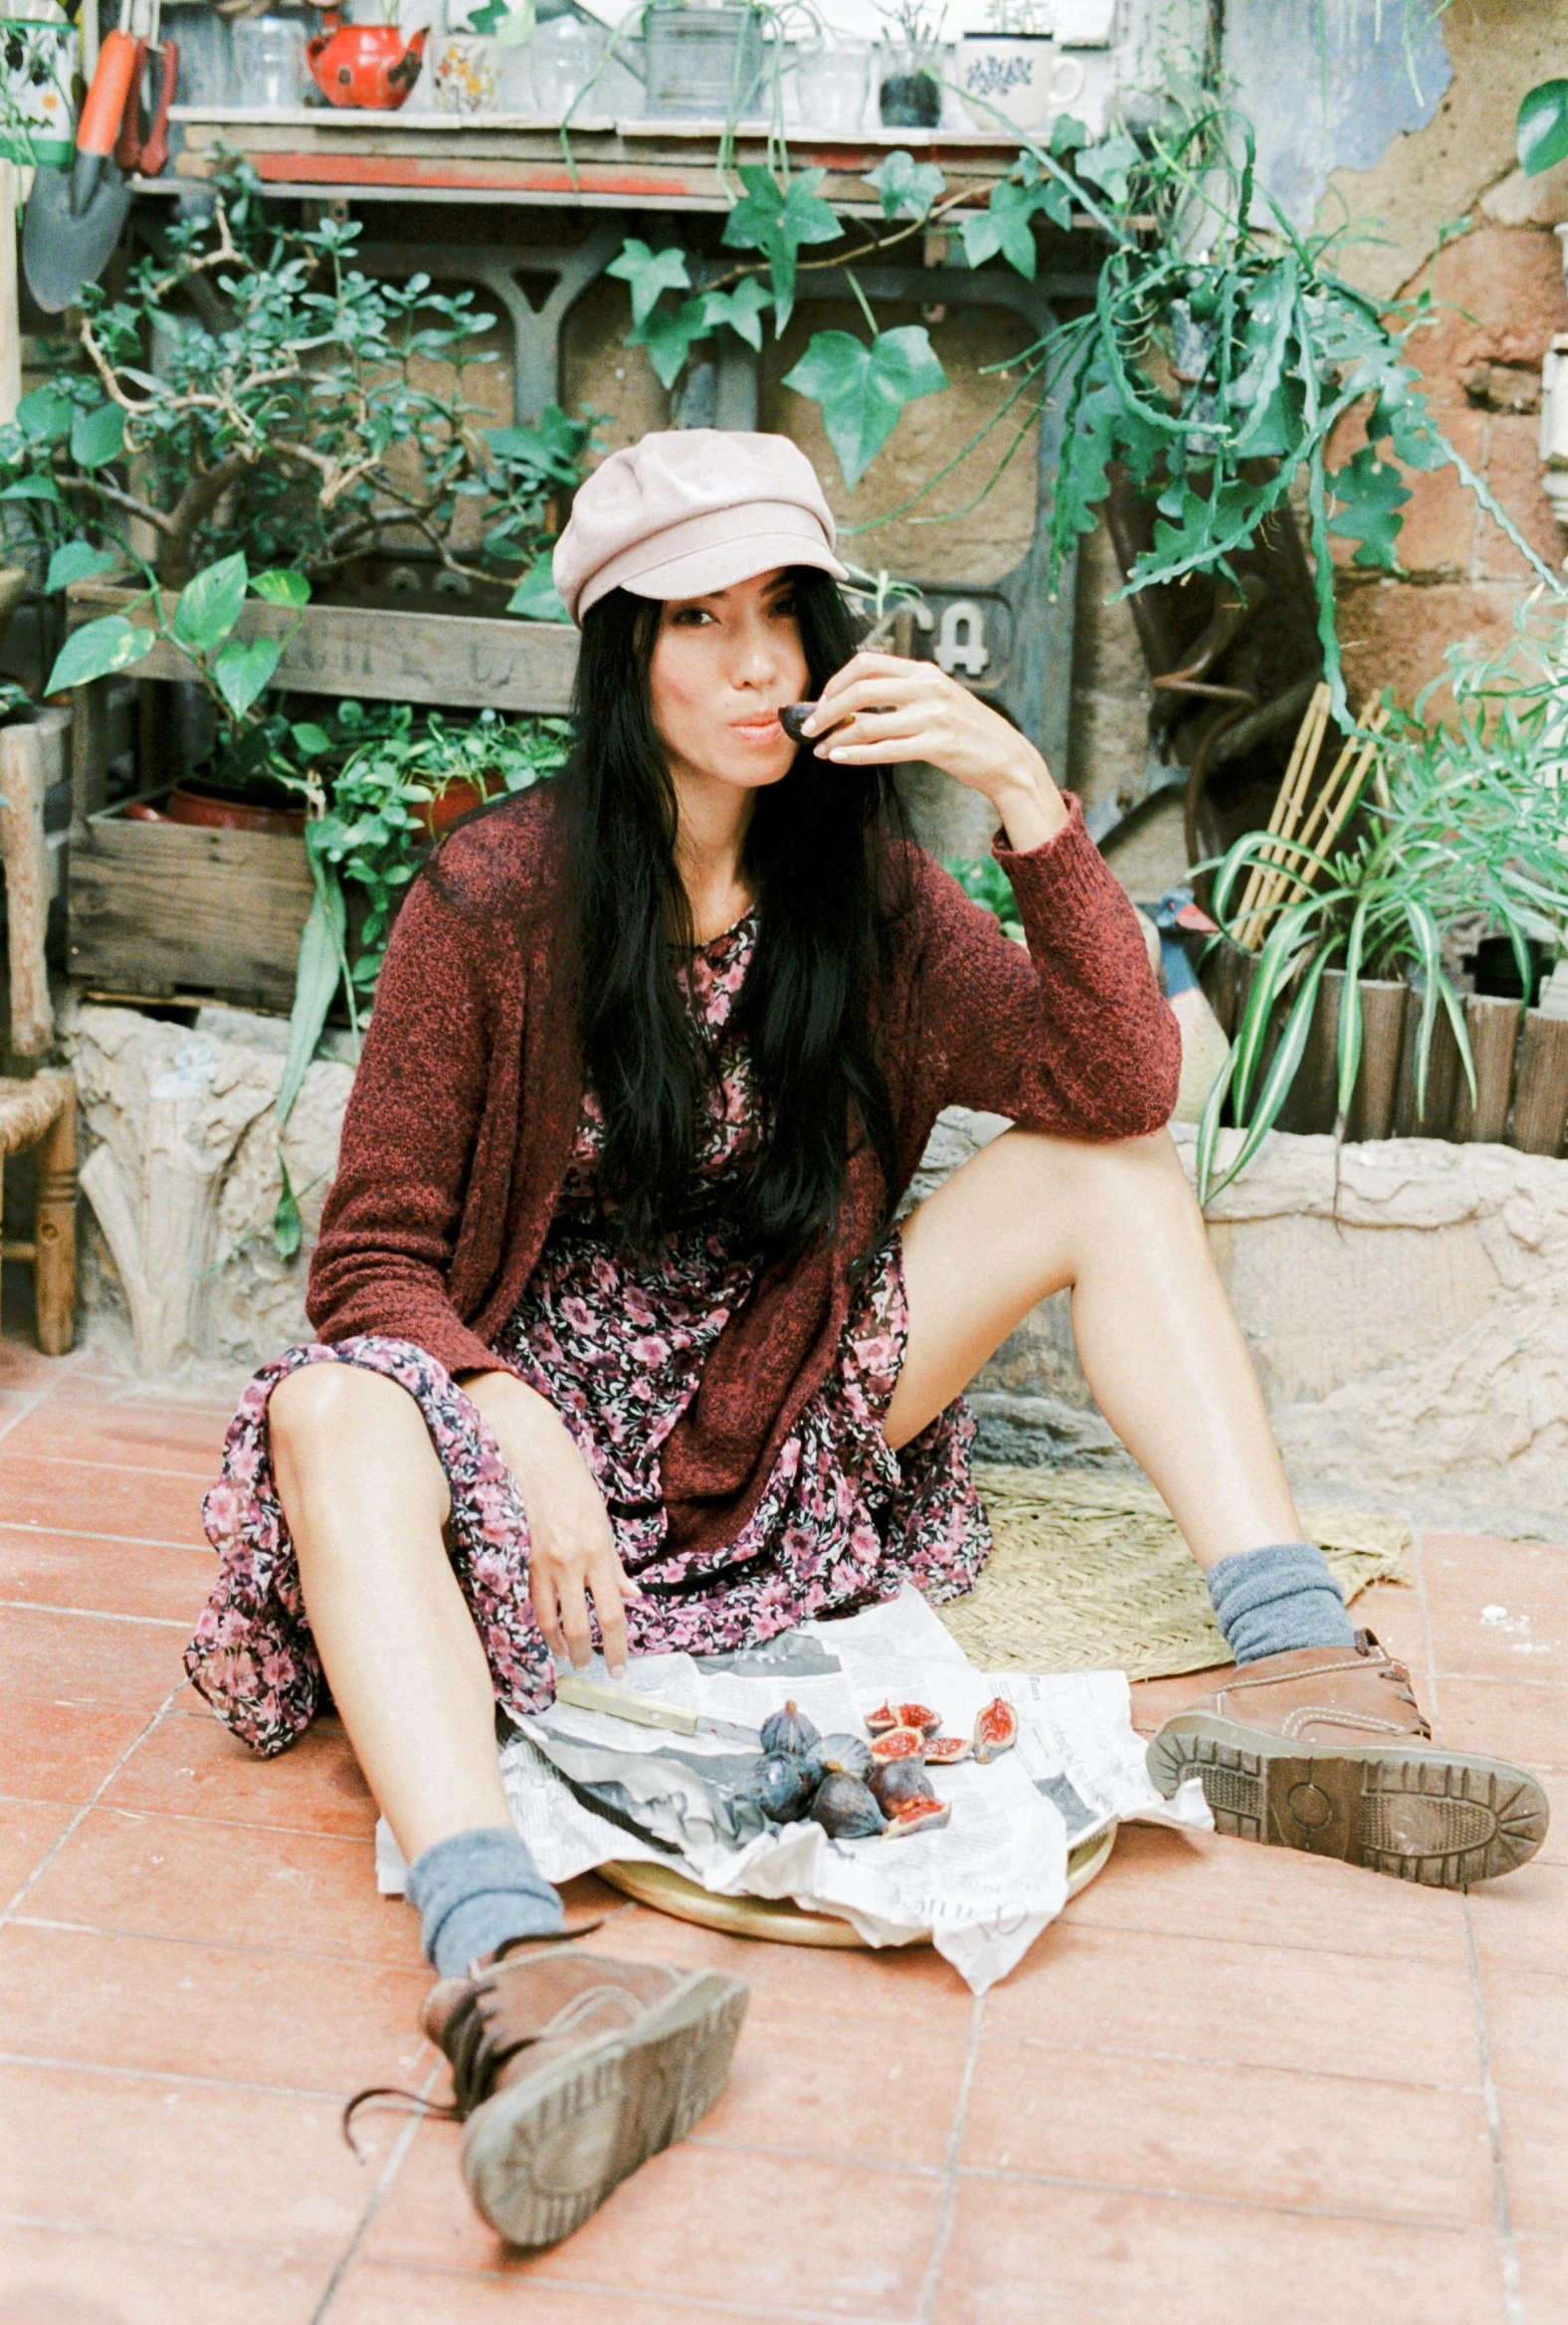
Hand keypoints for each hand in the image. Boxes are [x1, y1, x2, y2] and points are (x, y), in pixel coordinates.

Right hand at [461, 1371, 637, 1677]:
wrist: (528, 1448)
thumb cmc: (569, 1478)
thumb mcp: (601, 1518)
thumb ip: (613, 1563)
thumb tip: (632, 1594)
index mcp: (598, 1549)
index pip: (611, 1612)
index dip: (617, 1646)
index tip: (621, 1666)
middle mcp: (571, 1560)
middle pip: (580, 1625)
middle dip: (586, 1655)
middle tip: (589, 1669)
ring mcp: (541, 1560)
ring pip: (549, 1620)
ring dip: (559, 1645)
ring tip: (566, 1657)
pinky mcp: (517, 1556)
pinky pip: (527, 1600)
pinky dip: (537, 1622)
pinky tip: (542, 1632)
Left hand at [802, 652, 1068, 844]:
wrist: (1007, 758)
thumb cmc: (966, 731)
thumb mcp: (936, 699)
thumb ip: (901, 695)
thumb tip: (851, 705)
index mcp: (924, 671)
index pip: (867, 662)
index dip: (836, 681)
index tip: (821, 702)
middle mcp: (928, 687)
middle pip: (860, 689)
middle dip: (826, 709)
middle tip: (809, 727)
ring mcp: (933, 716)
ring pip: (868, 723)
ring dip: (836, 738)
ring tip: (820, 750)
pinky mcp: (938, 745)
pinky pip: (885, 750)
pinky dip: (856, 755)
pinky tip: (839, 758)